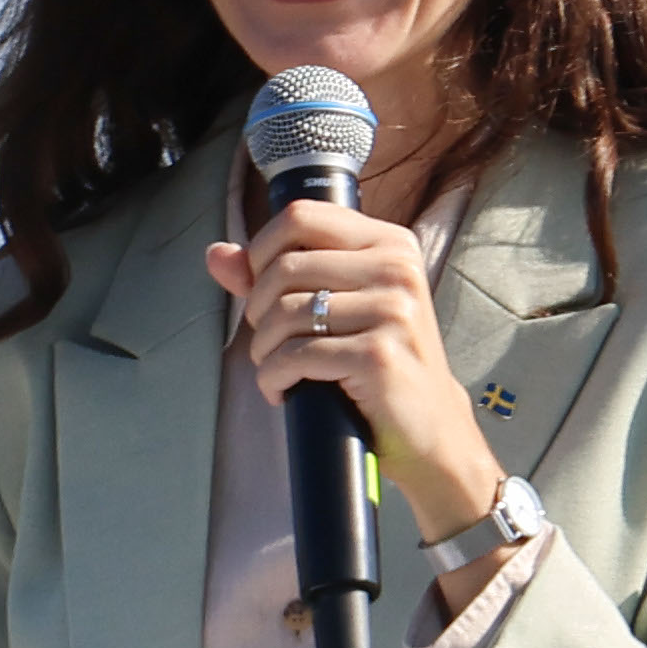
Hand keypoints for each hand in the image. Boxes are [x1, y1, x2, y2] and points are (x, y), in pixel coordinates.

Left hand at [209, 198, 503, 530]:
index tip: (261, 288)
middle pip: (285, 267)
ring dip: (265, 349)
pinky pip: (296, 356)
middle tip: (270, 340)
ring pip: (286, 313)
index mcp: (390, 243)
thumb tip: (215, 255)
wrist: (431, 431)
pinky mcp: (378, 356)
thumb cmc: (380, 364)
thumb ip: (276, 275)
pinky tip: (283, 390)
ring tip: (276, 367)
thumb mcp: (338, 306)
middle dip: (259, 310)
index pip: (301, 216)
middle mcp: (396, 269)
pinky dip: (274, 377)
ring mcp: (391, 311)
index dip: (262, 250)